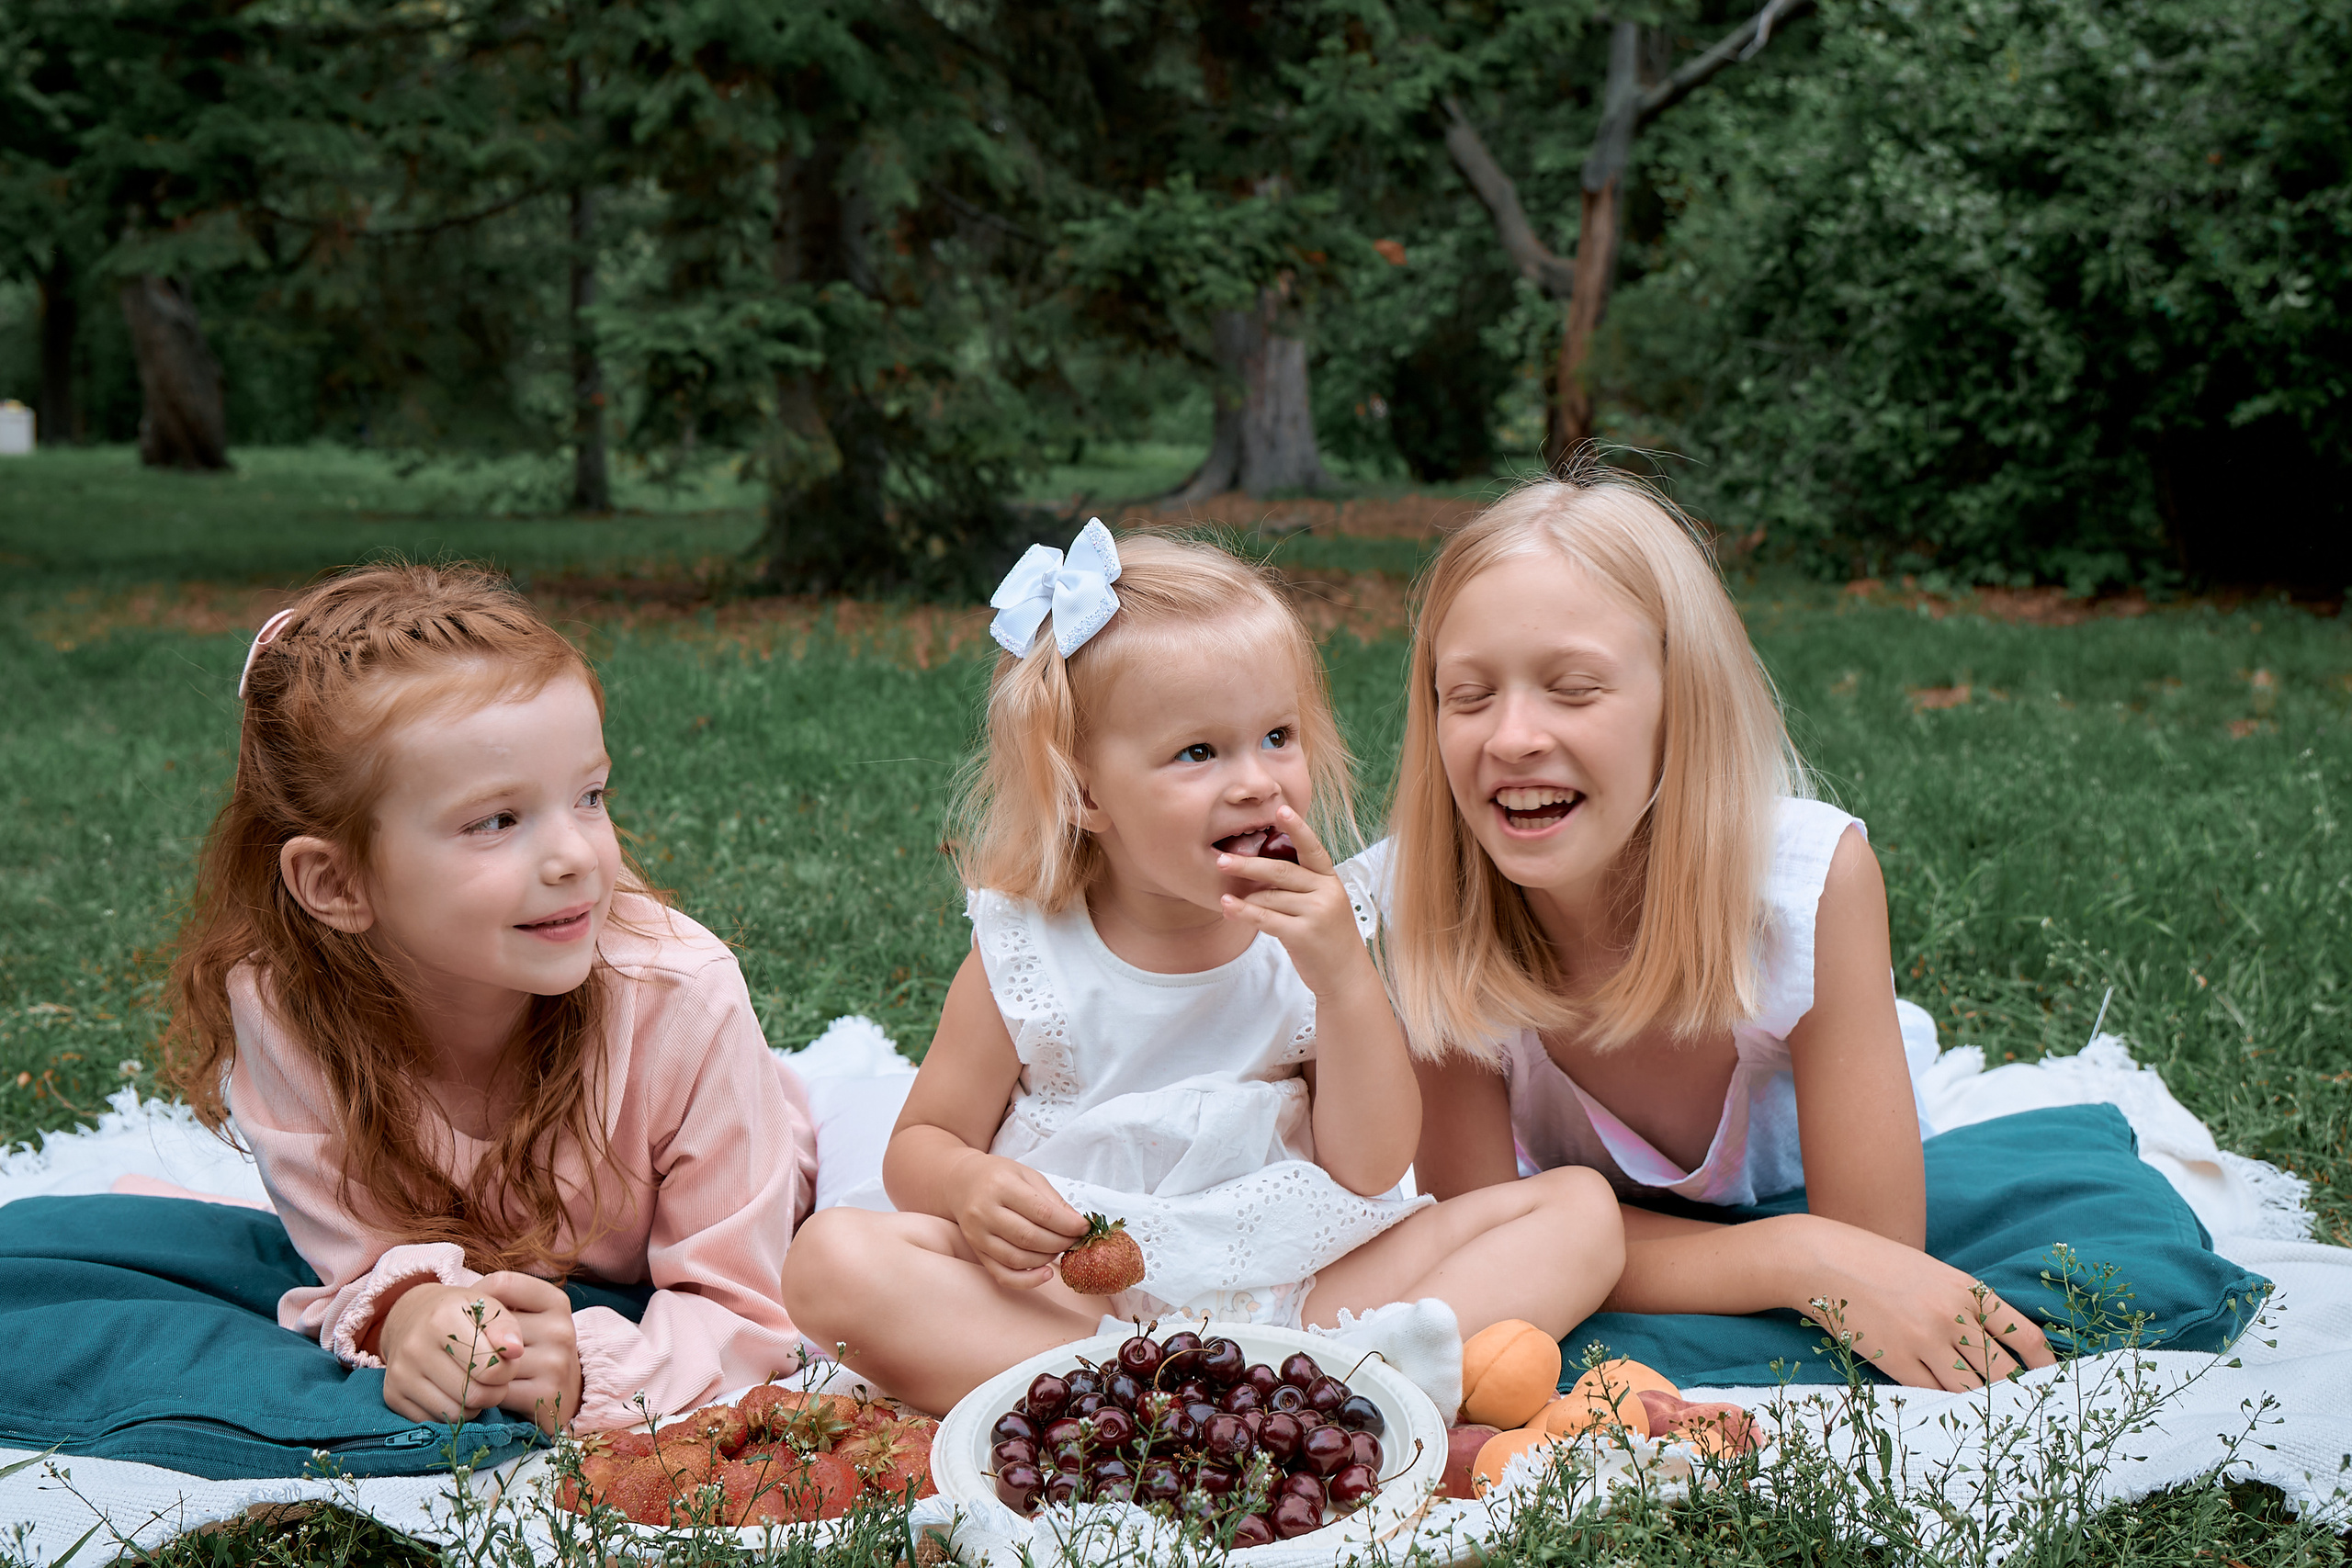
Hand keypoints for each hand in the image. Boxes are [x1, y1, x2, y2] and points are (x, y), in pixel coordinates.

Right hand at [378, 1280, 522, 1424]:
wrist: (411, 1318)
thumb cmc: (459, 1314)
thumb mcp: (486, 1309)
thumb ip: (506, 1328)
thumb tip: (516, 1350)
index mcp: (443, 1318)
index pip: (490, 1366)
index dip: (508, 1370)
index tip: (507, 1363)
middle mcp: (415, 1346)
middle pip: (473, 1393)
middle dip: (494, 1392)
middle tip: (496, 1381)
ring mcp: (400, 1373)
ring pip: (454, 1413)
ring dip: (474, 1406)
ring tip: (478, 1387)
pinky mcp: (392, 1395)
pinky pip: (433, 1421)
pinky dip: (450, 1414)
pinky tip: (455, 1394)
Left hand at [475, 1272, 582, 1433]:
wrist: (565, 1393)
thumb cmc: (533, 1348)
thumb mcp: (527, 1316)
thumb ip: (497, 1304)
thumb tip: (461, 1302)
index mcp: (556, 1301)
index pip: (502, 1283)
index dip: (478, 1297)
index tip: (473, 1313)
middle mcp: (560, 1329)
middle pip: (492, 1325)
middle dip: (474, 1337)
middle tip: (470, 1346)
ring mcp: (555, 1363)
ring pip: (491, 1360)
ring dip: (474, 1368)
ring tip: (477, 1369)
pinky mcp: (546, 1394)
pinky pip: (495, 1390)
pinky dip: (482, 1392)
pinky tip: (486, 1390)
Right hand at [947, 1150, 1088, 1288]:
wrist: (962, 1181)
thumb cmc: (999, 1176)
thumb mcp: (1028, 1176)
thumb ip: (1053, 1200)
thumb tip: (1078, 1225)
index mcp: (1001, 1186)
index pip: (1041, 1212)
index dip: (1067, 1224)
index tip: (1084, 1228)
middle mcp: (985, 1211)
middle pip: (1030, 1237)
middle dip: (1060, 1242)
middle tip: (1074, 1240)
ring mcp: (978, 1235)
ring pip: (1018, 1259)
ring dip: (1046, 1259)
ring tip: (1059, 1248)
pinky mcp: (976, 1251)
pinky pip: (1003, 1275)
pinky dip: (1027, 1280)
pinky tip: (1045, 1273)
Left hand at [1216, 804, 1370, 994]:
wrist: (1345, 975)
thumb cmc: (1327, 936)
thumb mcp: (1322, 903)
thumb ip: (1299, 884)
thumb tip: (1258, 867)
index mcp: (1330, 879)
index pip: (1312, 848)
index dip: (1297, 827)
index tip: (1280, 809)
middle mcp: (1326, 892)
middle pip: (1280, 870)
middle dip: (1248, 864)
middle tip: (1221, 859)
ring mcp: (1317, 913)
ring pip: (1269, 897)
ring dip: (1244, 898)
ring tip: (1224, 897)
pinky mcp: (1304, 935)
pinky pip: (1266, 918)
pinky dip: (1244, 912)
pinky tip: (1228, 906)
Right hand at [1794, 1219, 2055, 1390]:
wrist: (1821, 1258)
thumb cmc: (1876, 1263)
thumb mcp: (1932, 1273)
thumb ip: (1965, 1304)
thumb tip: (1995, 1347)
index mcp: (1968, 1290)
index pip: (2026, 1337)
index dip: (2045, 1368)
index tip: (2050, 1384)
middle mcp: (1953, 1316)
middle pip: (2004, 1373)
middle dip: (2016, 1396)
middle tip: (2026, 1415)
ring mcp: (1924, 1339)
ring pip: (1972, 1390)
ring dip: (1982, 1407)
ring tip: (1992, 1422)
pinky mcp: (1895, 1359)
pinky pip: (1933, 1394)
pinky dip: (1944, 1405)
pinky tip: (1950, 1413)